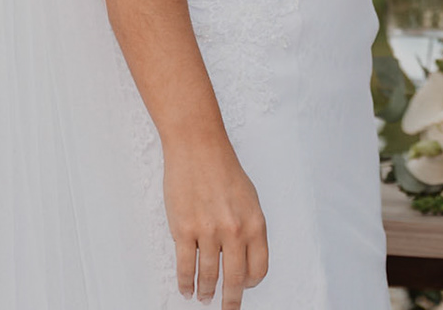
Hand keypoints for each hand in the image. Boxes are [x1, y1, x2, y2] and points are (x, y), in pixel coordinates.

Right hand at [163, 134, 267, 307]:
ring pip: (208, 276)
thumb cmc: (223, 170)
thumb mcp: (249, 199)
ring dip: (206, 292)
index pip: (258, 267)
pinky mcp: (184, 230)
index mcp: (255, 223)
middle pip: (234, 279)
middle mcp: (234, 230)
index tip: (244, 286)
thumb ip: (249, 227)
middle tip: (227, 309)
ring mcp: (208, 231)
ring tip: (203, 298)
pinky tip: (186, 289)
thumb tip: (244, 255)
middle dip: (230, 300)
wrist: (198, 148)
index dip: (250, 282)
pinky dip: (185, 283)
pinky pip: (185, 266)